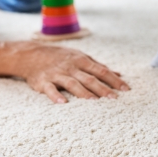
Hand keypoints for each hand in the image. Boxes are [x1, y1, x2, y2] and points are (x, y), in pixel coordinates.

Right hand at [14, 42, 129, 102]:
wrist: (31, 54)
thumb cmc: (61, 56)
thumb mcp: (80, 56)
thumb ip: (98, 66)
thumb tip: (118, 74)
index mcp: (81, 60)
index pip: (101, 71)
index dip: (114, 80)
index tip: (126, 89)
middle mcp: (71, 67)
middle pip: (89, 78)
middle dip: (103, 88)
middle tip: (114, 99)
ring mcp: (57, 74)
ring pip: (72, 83)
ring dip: (83, 92)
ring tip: (94, 101)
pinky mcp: (43, 81)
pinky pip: (50, 89)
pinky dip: (55, 96)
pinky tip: (62, 103)